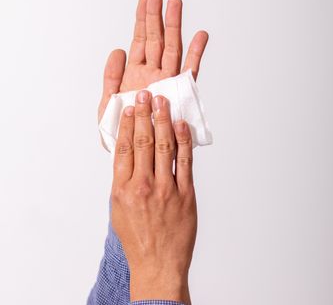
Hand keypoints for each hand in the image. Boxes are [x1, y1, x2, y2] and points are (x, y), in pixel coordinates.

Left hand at [98, 0, 208, 122]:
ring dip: (174, 26)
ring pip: (171, 49)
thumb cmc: (122, 133)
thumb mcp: (107, 106)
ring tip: (175, 3)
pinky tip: (199, 35)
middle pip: (156, 38)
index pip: (139, 41)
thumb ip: (110, 77)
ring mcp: (166, 82)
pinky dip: (195, 53)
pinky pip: (189, 71)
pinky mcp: (179, 93)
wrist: (137, 155)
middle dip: (156, 15)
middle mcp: (152, 75)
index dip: (141, 19)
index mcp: (134, 76)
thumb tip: (117, 50)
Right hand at [111, 90, 196, 303]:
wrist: (159, 263)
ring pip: (164, 147)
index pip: (124, 148)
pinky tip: (181, 125)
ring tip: (163, 103)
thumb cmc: (137, 237)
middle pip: (144, 142)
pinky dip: (183, 141)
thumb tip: (128, 154)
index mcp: (122, 189)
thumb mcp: (119, 209)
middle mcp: (143, 186)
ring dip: (163, 121)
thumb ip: (123, 180)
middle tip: (146, 95)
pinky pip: (185, 162)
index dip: (128, 124)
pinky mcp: (186, 194)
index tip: (130, 108)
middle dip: (145, 115)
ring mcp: (166, 189)